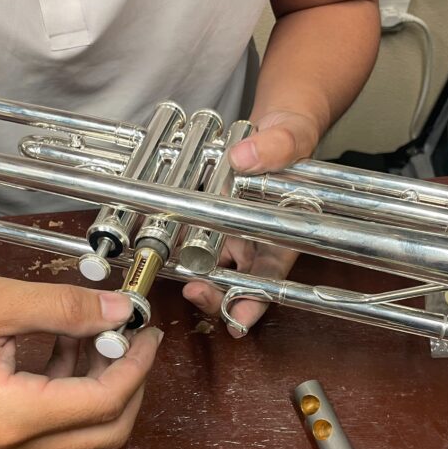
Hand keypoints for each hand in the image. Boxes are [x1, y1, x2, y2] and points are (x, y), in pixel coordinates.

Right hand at [0, 275, 162, 448]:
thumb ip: (60, 307)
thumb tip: (118, 309)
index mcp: (13, 417)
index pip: (106, 401)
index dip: (137, 364)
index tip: (147, 328)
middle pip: (104, 430)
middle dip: (130, 382)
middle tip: (132, 335)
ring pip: (79, 432)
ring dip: (99, 385)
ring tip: (93, 330)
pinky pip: (49, 428)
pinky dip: (69, 391)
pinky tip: (61, 347)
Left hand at [182, 109, 318, 335]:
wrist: (271, 128)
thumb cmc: (292, 141)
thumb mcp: (292, 138)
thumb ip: (277, 147)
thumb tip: (245, 157)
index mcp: (281, 238)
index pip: (271, 281)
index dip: (255, 303)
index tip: (239, 320)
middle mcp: (252, 243)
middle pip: (232, 284)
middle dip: (213, 295)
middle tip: (195, 290)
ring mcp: (226, 233)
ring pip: (205, 265)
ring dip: (187, 269)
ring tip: (168, 263)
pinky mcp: (204, 218)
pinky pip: (186, 233)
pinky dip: (172, 236)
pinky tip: (155, 231)